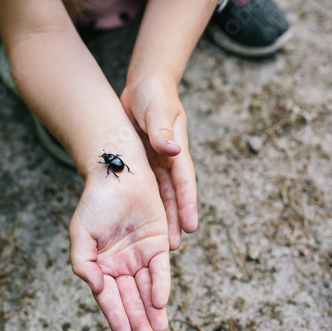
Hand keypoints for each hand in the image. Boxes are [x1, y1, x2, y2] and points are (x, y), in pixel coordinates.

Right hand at [70, 168, 169, 330]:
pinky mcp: (158, 243)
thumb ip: (83, 263)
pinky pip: (160, 269)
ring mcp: (141, 255)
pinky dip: (160, 286)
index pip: (109, 297)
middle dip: (137, 321)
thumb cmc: (95, 203)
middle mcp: (122, 264)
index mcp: (102, 265)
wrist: (117, 174)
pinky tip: (159, 303)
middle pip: (130, 299)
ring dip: (151, 312)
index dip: (116, 317)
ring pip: (147, 290)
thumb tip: (98, 288)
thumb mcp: (80, 234)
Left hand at [120, 77, 197, 249]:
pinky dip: (144, 203)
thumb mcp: (157, 110)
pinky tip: (140, 220)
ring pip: (159, 195)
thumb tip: (172, 150)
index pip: (184, 181)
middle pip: (172, 195)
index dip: (188, 204)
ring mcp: (155, 162)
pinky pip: (143, 186)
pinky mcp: (141, 161)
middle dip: (174, 219)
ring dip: (161, 217)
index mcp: (176, 150)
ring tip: (161, 242)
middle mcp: (168, 160)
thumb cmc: (154, 95)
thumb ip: (163, 130)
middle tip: (174, 246)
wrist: (143, 86)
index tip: (191, 226)